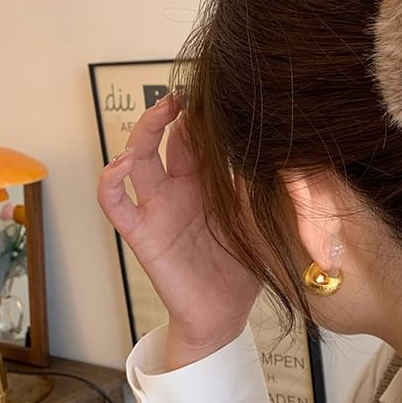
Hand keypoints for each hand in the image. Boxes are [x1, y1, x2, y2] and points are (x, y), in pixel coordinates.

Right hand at [96, 92, 260, 366]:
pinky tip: (121, 164)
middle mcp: (180, 188)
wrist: (227, 313)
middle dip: (173, 113)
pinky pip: (117, 204)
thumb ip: (268, 184)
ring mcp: (158, 208)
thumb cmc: (247, 263)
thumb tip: (289, 149)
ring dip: (144, 133)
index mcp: (209, 181)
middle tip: (185, 92)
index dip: (202, 114)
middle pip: (167, 139)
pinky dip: (111, 182)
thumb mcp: (264, 216)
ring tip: (160, 112)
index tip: (216, 89)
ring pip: (138, 160)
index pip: (199, 137)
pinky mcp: (143, 234)